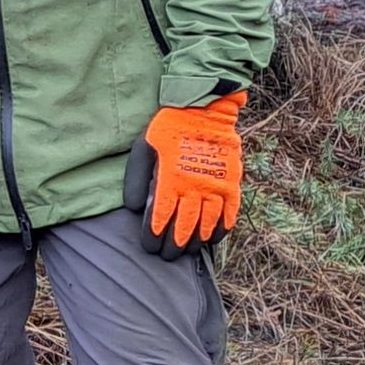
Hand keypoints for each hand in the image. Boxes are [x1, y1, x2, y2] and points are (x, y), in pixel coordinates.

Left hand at [132, 88, 247, 252]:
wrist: (203, 109)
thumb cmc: (167, 128)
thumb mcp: (143, 149)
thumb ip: (136, 180)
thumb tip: (133, 209)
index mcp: (170, 180)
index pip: (160, 219)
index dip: (154, 237)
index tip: (150, 246)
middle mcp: (194, 187)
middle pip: (183, 228)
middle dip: (173, 246)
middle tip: (166, 256)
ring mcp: (216, 187)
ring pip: (206, 226)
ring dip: (195, 242)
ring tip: (186, 250)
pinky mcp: (231, 183)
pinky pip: (229, 215)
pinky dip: (220, 231)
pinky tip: (211, 239)